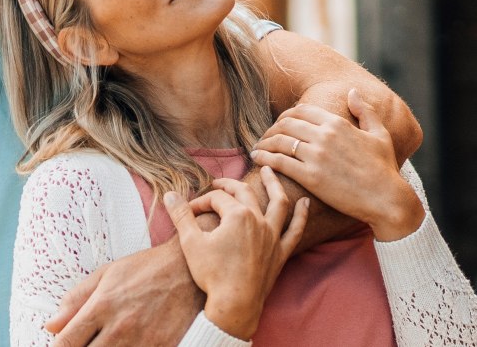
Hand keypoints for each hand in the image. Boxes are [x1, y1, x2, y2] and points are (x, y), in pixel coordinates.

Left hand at [46, 241, 200, 346]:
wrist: (191, 270)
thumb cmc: (147, 269)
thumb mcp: (107, 274)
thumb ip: (76, 300)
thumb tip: (50, 325)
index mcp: (101, 306)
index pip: (65, 343)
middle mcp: (120, 327)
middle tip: (86, 344)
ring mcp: (143, 342)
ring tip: (110, 342)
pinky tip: (128, 345)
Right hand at [168, 169, 309, 338]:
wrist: (234, 304)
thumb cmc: (212, 274)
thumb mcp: (190, 242)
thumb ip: (181, 215)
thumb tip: (170, 194)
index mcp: (238, 215)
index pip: (217, 199)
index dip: (200, 202)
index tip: (188, 212)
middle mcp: (259, 221)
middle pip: (245, 193)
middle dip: (230, 185)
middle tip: (219, 183)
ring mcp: (272, 236)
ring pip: (278, 203)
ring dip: (274, 184)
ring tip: (271, 171)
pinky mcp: (280, 252)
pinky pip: (295, 230)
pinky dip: (301, 215)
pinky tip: (306, 203)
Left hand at [251, 90, 424, 240]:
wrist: (386, 198)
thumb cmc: (384, 167)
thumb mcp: (379, 133)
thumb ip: (365, 110)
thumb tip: (352, 92)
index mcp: (338, 123)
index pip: (301, 110)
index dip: (286, 115)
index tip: (280, 124)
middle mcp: (325, 136)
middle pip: (286, 123)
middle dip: (271, 128)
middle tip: (265, 137)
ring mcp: (316, 156)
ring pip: (279, 141)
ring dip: (264, 143)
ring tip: (258, 148)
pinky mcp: (311, 178)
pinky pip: (280, 163)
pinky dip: (265, 158)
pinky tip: (259, 160)